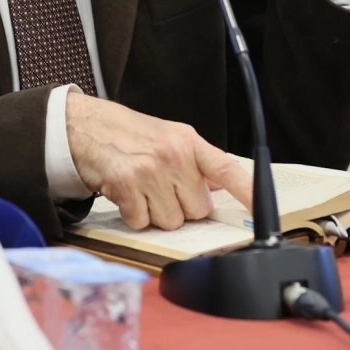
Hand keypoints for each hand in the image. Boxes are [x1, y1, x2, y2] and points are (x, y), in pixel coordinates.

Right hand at [65, 92, 253, 230]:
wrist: (85, 126)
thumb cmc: (128, 133)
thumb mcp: (169, 137)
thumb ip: (196, 162)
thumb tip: (221, 186)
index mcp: (189, 142)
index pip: (227, 169)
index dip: (248, 193)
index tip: (264, 211)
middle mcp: (174, 155)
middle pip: (198, 209)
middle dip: (181, 207)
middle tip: (162, 188)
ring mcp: (151, 171)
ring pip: (172, 221)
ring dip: (156, 214)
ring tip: (143, 190)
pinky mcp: (127, 187)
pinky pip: (143, 222)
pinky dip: (134, 216)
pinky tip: (127, 195)